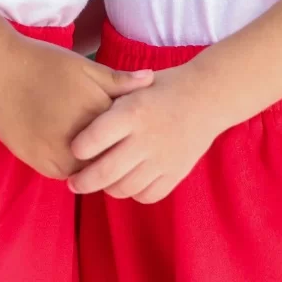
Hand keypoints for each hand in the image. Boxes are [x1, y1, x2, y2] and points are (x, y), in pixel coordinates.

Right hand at [0, 39, 152, 179]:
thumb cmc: (44, 65)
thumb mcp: (84, 66)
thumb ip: (118, 81)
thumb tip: (151, 80)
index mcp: (98, 115)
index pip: (127, 135)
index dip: (130, 133)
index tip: (132, 129)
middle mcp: (82, 141)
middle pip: (111, 157)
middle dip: (116, 152)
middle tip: (117, 143)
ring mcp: (60, 157)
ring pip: (90, 171)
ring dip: (95, 164)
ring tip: (96, 148)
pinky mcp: (41, 164)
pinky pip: (68, 174)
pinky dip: (74, 167)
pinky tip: (73, 150)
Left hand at [67, 64, 225, 202]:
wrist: (208, 97)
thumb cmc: (163, 89)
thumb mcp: (135, 86)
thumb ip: (109, 101)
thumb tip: (77, 117)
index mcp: (133, 111)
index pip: (95, 138)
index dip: (79, 147)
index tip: (74, 149)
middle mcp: (146, 138)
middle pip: (106, 172)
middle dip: (83, 182)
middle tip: (73, 183)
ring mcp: (163, 159)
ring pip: (124, 188)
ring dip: (108, 188)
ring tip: (101, 181)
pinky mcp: (176, 173)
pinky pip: (147, 195)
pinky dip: (134, 193)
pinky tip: (129, 181)